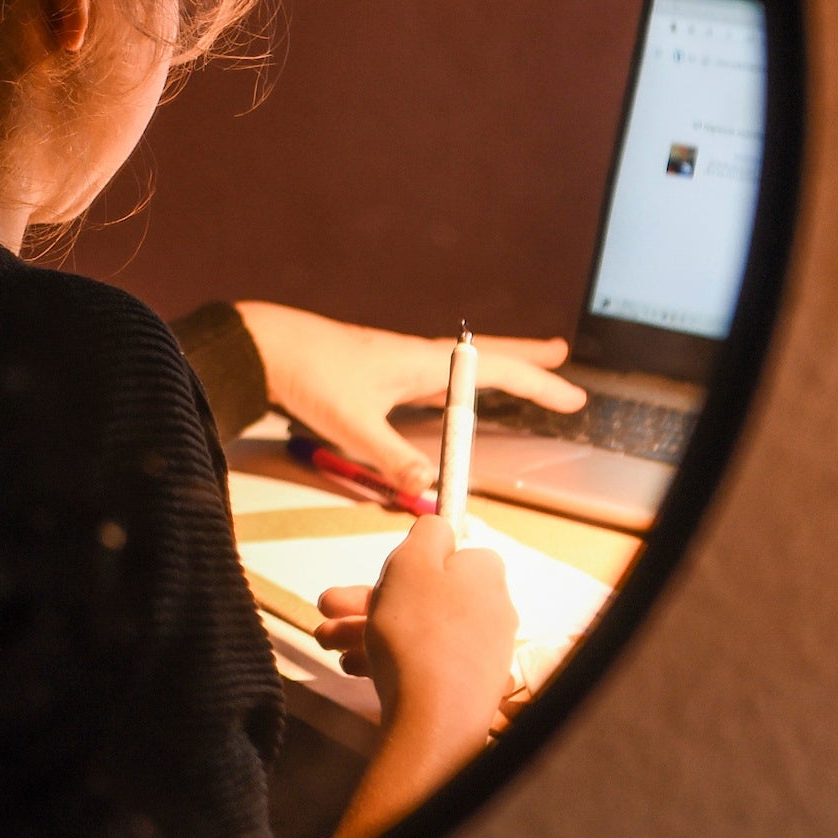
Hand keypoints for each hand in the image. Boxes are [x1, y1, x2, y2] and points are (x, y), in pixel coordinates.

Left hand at [235, 301, 584, 495]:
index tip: (573, 396)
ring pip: (458, 364)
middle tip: (562, 355)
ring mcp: (395, 361)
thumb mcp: (352, 425)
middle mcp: (414, 356)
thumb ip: (391, 459)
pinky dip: (458, 380)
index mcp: (419, 362)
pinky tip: (448, 392)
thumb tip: (430, 491)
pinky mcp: (375, 370)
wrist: (263, 346)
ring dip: (493, 366)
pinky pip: (433, 375)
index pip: (494, 371)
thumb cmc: (308, 376)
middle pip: (483, 357)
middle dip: (525, 358)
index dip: (537, 384)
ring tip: (520, 370)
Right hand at [311, 516, 518, 837]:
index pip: (452, 551)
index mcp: (485, 574)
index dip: (413, 559)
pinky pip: (423, 661)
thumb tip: (440, 526)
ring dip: (367, 628)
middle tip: (329, 606)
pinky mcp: (467, 687)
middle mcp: (491, 610)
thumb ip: (426, 534)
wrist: (434, 720)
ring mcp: (481, 652)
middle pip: (424, 592)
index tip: (386, 570)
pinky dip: (388, 658)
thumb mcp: (411, 562)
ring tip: (325, 640)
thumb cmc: (419, 630)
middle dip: (369, 598)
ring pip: (416, 628)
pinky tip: (354, 666)